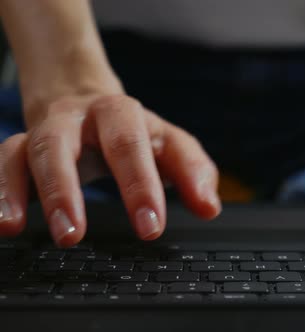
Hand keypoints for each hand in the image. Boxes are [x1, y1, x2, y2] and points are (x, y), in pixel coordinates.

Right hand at [0, 94, 220, 246]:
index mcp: (121, 114)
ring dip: (24, 191)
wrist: (89, 102)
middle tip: (74, 236)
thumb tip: (210, 207)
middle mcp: (77, 118)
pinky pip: (3, 163)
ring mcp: (47, 131)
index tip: (150, 228)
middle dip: (67, 189)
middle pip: (64, 144)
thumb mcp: (170, 144)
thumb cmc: (136, 132)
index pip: (131, 145)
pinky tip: (2, 224)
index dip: (140, 186)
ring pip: (28, 152)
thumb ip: (194, 172)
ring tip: (21, 228)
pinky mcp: (22, 148)